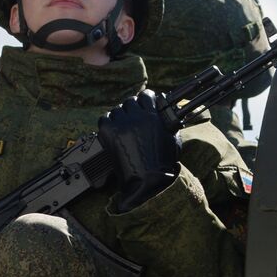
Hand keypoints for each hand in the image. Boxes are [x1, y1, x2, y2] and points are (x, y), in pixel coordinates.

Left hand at [97, 91, 180, 211]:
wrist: (147, 181)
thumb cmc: (163, 163)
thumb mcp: (172, 138)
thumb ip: (165, 121)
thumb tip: (161, 111)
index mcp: (153, 117)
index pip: (146, 96)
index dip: (145, 98)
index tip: (144, 101)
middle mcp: (136, 118)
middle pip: (130, 102)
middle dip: (133, 108)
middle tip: (134, 115)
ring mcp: (121, 125)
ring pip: (117, 110)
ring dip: (121, 115)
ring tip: (124, 124)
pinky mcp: (109, 134)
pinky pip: (105, 119)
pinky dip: (109, 122)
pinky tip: (114, 128)